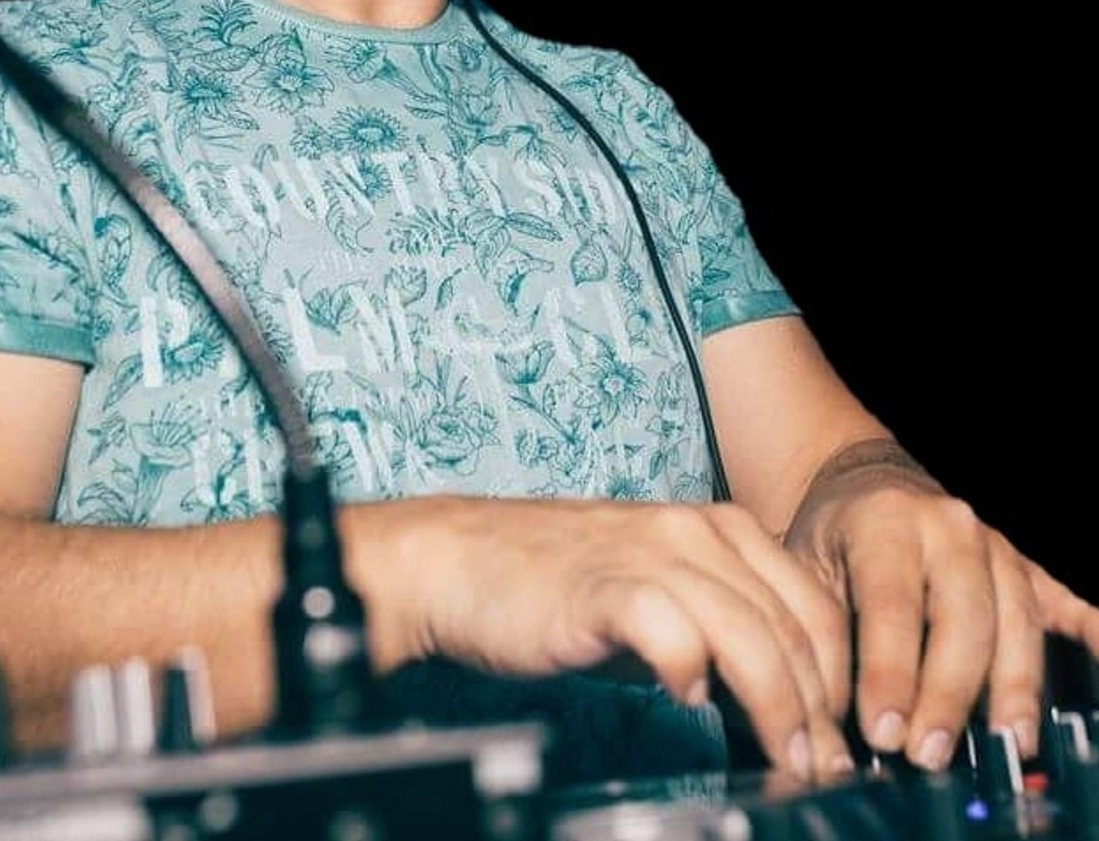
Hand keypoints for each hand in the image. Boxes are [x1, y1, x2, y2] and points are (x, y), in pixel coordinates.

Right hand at [401, 495, 857, 780]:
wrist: (454, 560)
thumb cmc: (548, 585)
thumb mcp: (649, 596)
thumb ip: (712, 632)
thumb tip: (774, 705)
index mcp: (713, 526)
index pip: (814, 605)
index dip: (840, 680)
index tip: (838, 739)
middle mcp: (692, 530)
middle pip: (795, 625)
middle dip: (821, 709)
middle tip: (824, 767)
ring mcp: (648, 553)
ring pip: (751, 632)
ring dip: (778, 706)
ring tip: (785, 756)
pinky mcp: (604, 585)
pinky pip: (675, 631)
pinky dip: (694, 672)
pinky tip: (687, 701)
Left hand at [782, 449, 1098, 769]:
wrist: (865, 482)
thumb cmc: (833, 534)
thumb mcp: (807, 565)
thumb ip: (824, 630)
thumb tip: (830, 714)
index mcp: (885, 521)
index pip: (892, 605)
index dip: (889, 672)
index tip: (882, 730)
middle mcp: (948, 526)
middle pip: (962, 618)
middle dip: (948, 692)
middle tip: (929, 752)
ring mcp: (995, 544)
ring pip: (1015, 619)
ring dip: (1012, 688)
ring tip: (1005, 742)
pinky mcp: (1027, 565)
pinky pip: (1066, 600)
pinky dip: (1091, 631)